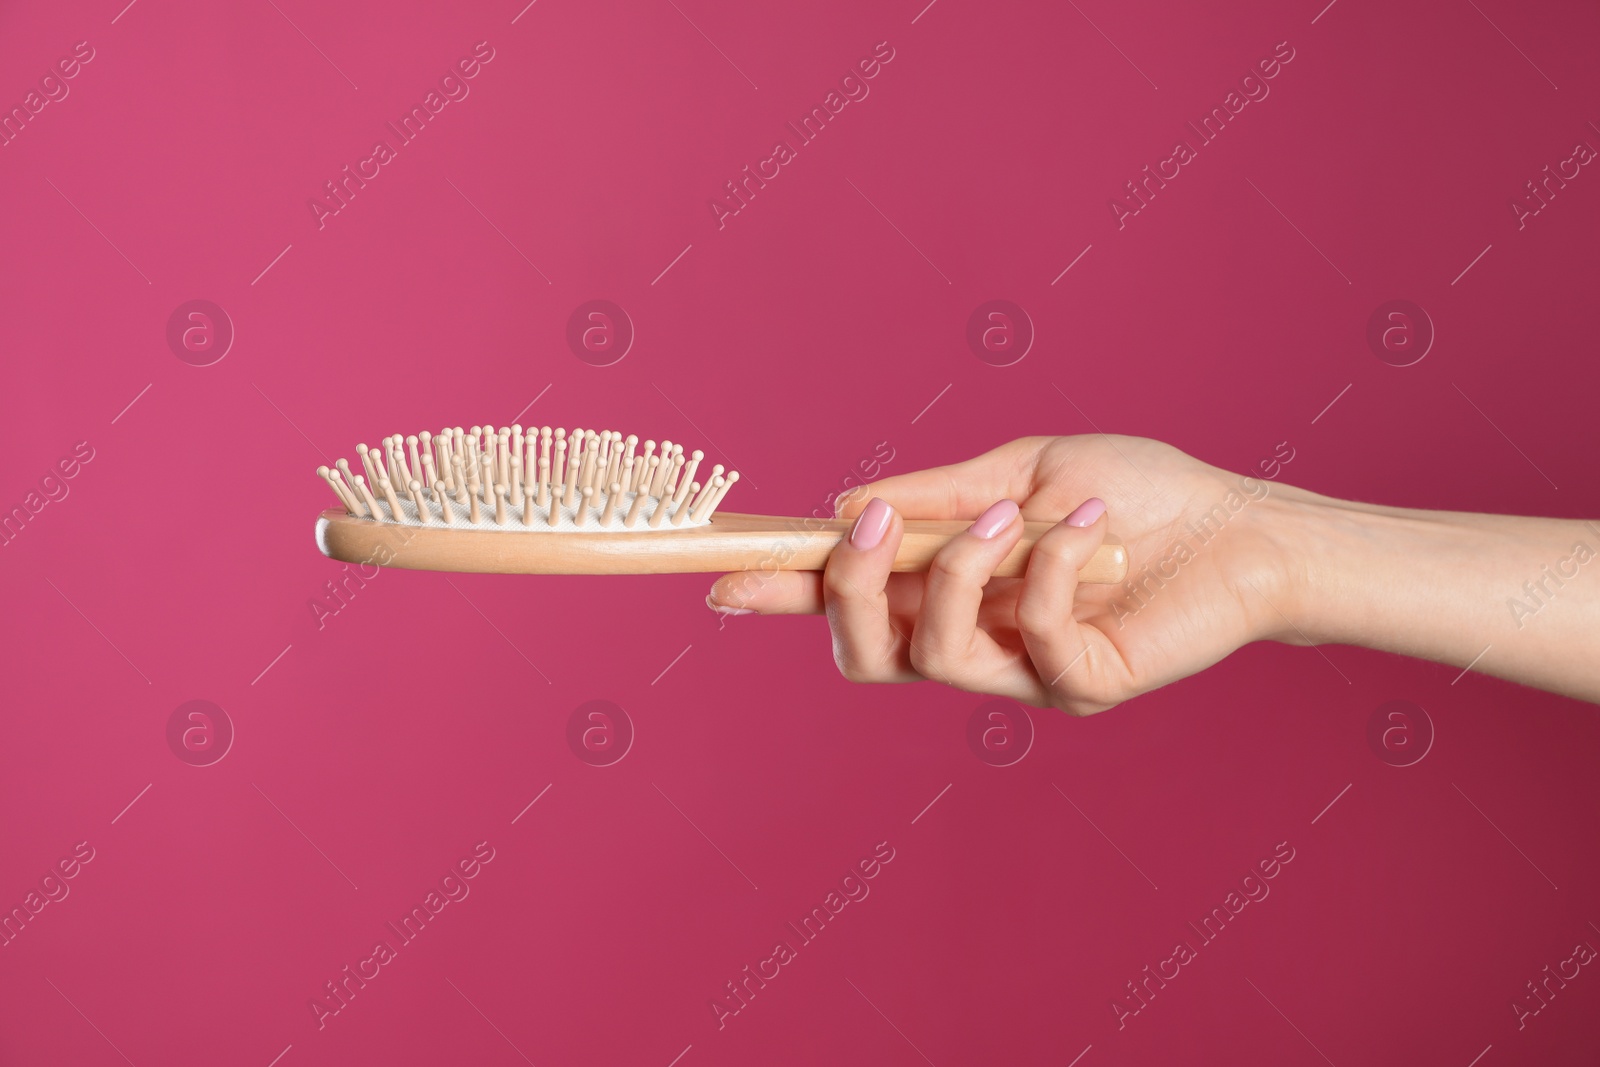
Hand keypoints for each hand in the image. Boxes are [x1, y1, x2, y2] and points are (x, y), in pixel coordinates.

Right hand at [707, 436, 1296, 713]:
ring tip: (1014, 514)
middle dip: (848, 591)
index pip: (848, 602)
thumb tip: (844, 507)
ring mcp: (1023, 674)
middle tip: (871, 526)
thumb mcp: (1020, 471)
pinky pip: (1029, 636)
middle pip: (866, 654)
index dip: (783, 595)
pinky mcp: (1079, 687)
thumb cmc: (1133, 492)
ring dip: (958, 570)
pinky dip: (1046, 565)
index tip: (722, 578)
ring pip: (934, 655)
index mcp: (949, 588)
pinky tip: (1088, 524)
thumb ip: (937, 496)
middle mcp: (975, 639)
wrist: (1238, 524)